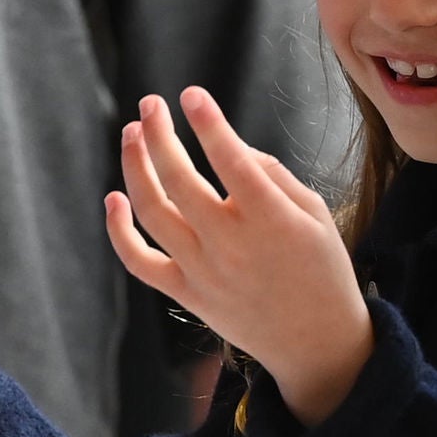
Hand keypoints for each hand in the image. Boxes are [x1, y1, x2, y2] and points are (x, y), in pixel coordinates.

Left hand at [104, 88, 373, 423]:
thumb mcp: (316, 213)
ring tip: (133, 133)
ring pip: (151, 211)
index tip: (191, 94)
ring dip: (135, 167)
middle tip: (151, 104)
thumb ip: (273, 175)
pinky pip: (139, 261)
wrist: (316, 342)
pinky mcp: (186, 294)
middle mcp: (230, 244)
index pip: (229, 158)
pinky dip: (119, 230)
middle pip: (178, 178)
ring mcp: (203, 271)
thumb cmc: (321, 267)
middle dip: (159, 133)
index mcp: (270, 219)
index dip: (206, 122)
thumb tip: (229, 147)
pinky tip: (115, 197)